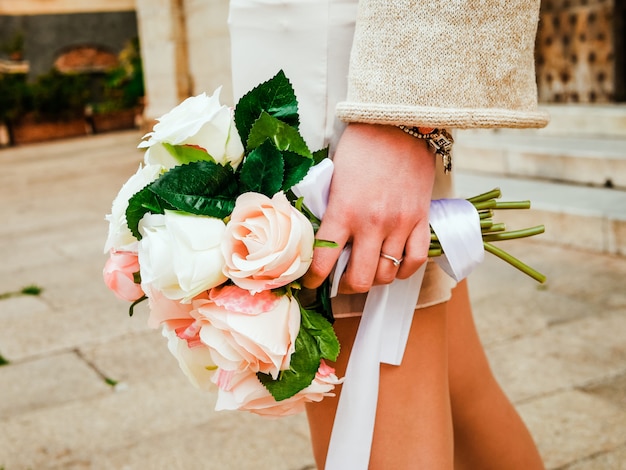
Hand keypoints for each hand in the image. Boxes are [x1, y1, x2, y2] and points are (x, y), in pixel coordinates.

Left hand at [302, 123, 435, 293]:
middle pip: (360, 279)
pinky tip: (394, 265)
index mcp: (343, 211)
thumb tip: (323, 240)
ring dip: (375, 278)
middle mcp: (372, 223)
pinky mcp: (421, 219)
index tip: (311, 283)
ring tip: (368, 270)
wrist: (397, 122)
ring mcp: (400, 223)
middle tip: (341, 281)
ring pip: (388, 274)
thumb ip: (330, 211)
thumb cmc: (360, 146)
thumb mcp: (334, 178)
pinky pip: (415, 261)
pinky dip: (404, 270)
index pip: (323, 262)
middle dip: (346, 287)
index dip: (314, 279)